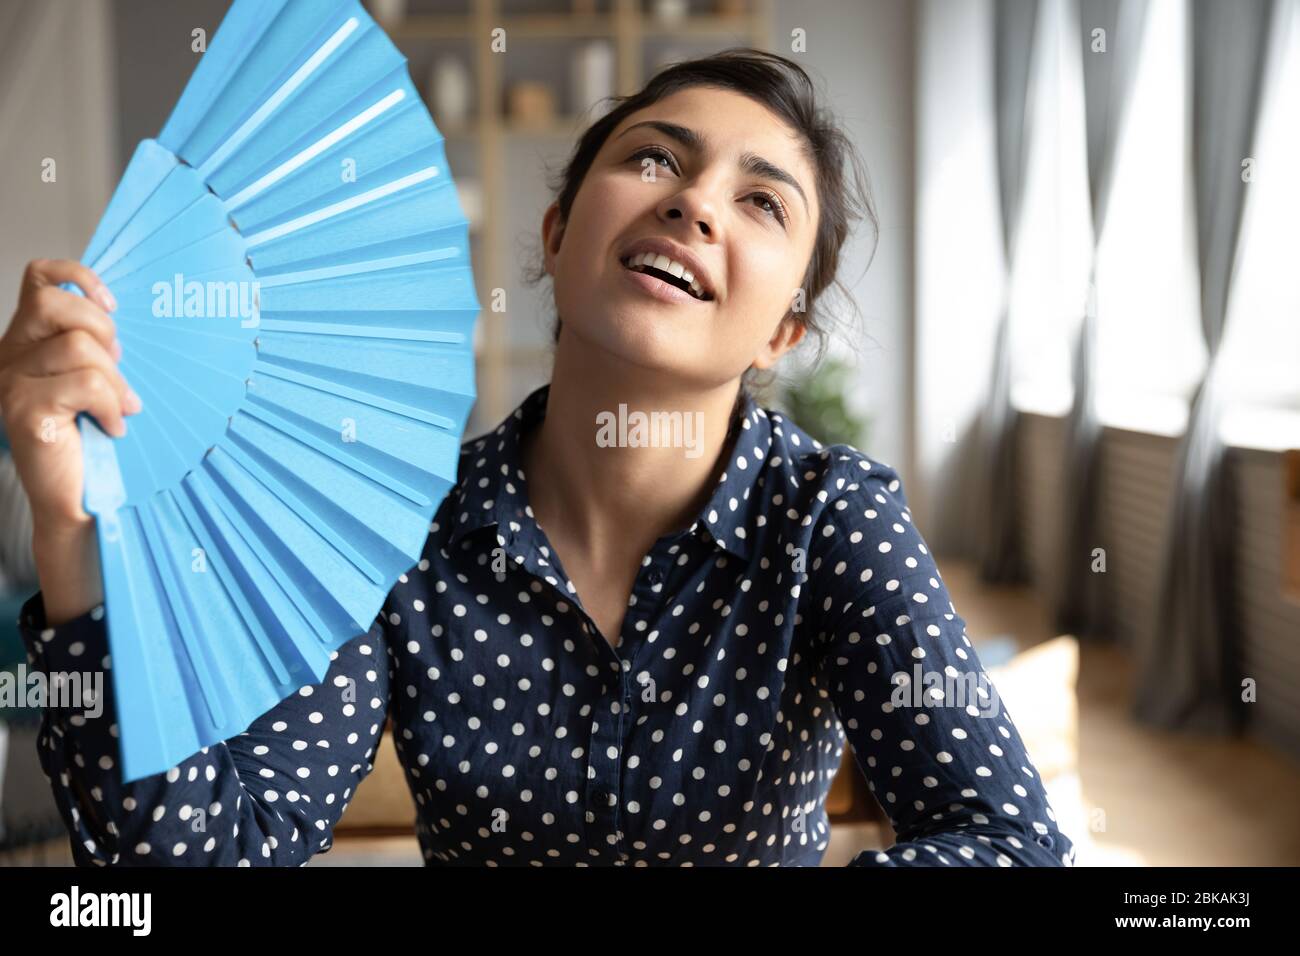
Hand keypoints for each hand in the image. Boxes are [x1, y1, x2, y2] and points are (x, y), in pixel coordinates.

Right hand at [0, 260, 141, 624]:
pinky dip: (111, 405)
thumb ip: (97, 348)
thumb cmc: (92, 438)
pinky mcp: (24, 410)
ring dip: (115, 380)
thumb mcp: (96, 380)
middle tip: (118, 367)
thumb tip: (123, 319)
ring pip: (79, 349)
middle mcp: (8, 356)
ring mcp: (10, 383)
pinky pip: (86, 385)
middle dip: (100, 329)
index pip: (38, 279)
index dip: (76, 277)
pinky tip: (112, 426)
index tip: (111, 304)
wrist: (77, 498)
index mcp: (26, 342)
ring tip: (119, 409)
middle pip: (54, 306)